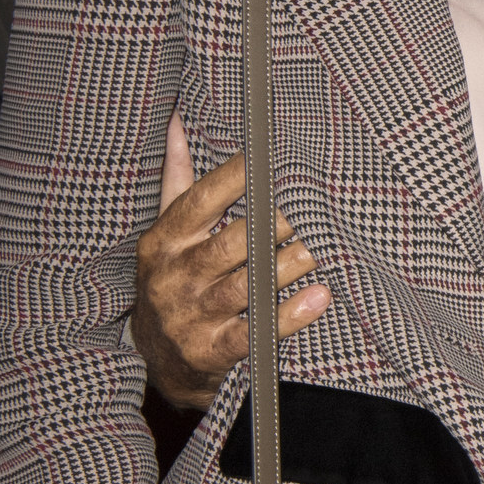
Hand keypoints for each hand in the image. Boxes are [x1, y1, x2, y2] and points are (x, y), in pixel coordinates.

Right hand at [132, 112, 330, 409]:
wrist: (159, 361)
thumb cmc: (172, 280)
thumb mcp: (166, 233)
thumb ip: (177, 179)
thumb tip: (176, 122)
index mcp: (164, 241)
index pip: (200, 201)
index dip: (236, 178)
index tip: (273, 155)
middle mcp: (174, 277)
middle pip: (231, 244)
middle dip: (274, 223)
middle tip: (315, 204)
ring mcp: (191, 317)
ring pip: (246, 287)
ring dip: (288, 265)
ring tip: (324, 245)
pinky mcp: (210, 352)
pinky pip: (253, 333)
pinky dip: (288, 316)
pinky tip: (320, 297)